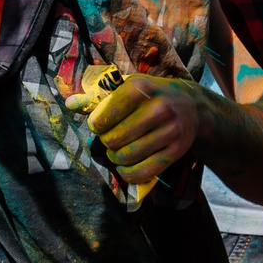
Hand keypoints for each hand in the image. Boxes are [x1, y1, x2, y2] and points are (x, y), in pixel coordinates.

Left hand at [67, 73, 211, 183]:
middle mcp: (159, 107)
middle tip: (111, 139)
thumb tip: (70, 104)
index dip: (96, 124)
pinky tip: (126, 167)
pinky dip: (129, 174)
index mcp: (142, 88)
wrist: (193, 107)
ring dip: (116, 159)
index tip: (99, 124)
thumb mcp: (128, 88)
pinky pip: (143, 172)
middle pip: (114, 139)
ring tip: (118, 151)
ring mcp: (170, 130)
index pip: (106, 114)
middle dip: (107, 142)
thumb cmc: (151, 95)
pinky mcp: (177, 151)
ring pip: (127, 157)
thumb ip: (98, 97)